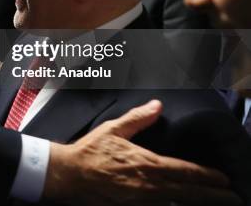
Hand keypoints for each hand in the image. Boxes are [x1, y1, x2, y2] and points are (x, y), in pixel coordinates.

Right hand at [44, 99, 241, 205]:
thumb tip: (157, 106)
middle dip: (213, 195)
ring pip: (178, 203)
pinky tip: (181, 205)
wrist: (70, 174)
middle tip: (233, 198)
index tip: (224, 178)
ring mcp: (142, 201)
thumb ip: (138, 118)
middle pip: (189, 192)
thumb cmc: (90, 151)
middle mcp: (150, 185)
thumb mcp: (114, 129)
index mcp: (147, 164)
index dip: (208, 176)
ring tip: (215, 203)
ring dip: (197, 202)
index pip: (186, 172)